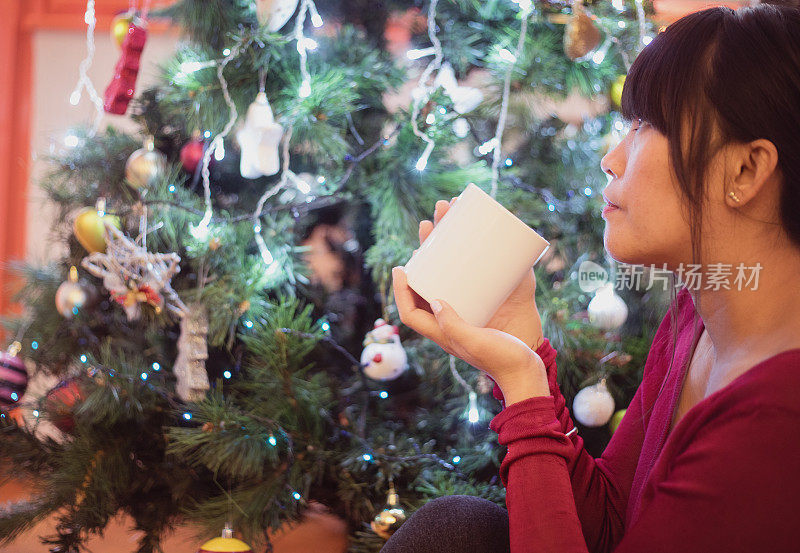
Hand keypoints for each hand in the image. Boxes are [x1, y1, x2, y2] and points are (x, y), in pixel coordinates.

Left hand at [392, 198, 548, 402]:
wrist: (533, 368)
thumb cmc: (503, 361)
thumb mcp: (476, 345)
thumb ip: (454, 327)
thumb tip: (436, 300)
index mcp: (443, 330)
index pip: (412, 309)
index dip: (401, 289)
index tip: (400, 267)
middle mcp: (455, 314)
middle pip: (433, 279)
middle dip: (427, 249)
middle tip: (429, 223)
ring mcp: (475, 304)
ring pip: (456, 268)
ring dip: (451, 241)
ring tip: (450, 212)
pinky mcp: (496, 296)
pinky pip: (482, 269)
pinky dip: (479, 248)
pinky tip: (480, 229)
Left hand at [392, 268, 548, 403]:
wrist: (525, 373)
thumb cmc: (503, 360)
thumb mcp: (476, 342)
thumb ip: (454, 326)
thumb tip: (434, 302)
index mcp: (442, 336)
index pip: (409, 314)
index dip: (400, 291)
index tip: (400, 268)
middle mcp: (447, 330)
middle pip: (419, 304)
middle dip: (412, 280)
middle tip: (415, 256)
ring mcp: (460, 326)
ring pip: (435, 301)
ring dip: (429, 280)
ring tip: (432, 258)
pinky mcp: (475, 322)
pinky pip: (455, 300)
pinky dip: (451, 284)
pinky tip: (461, 272)